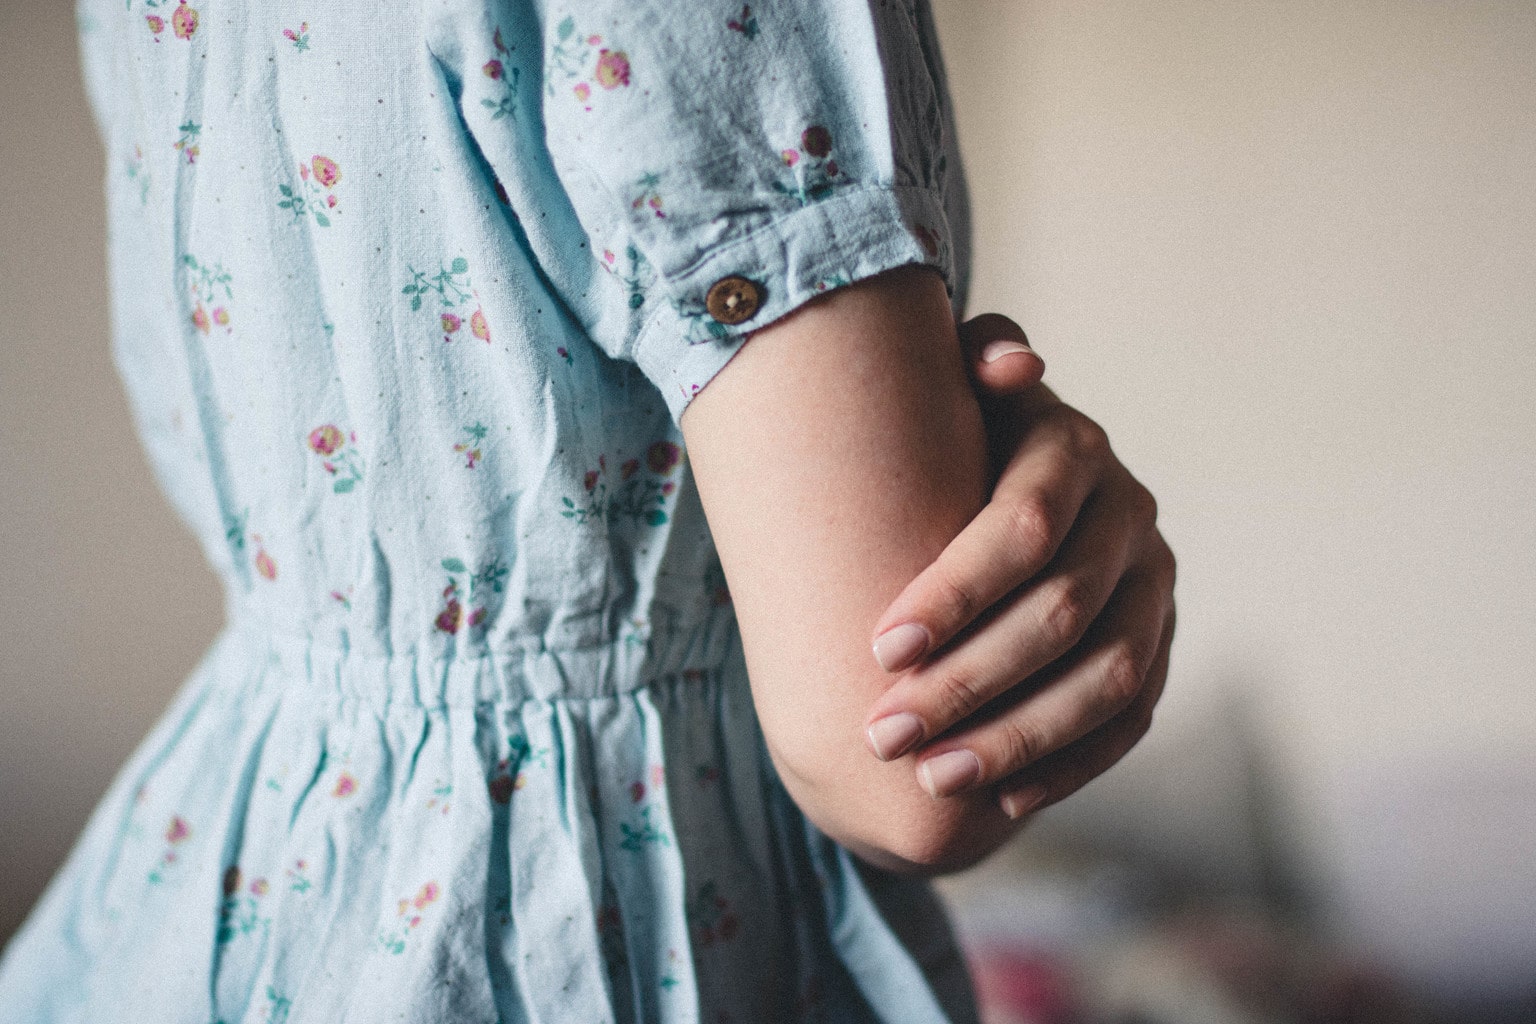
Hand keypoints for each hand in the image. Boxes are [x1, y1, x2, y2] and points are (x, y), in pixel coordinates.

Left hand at [862, 314, 1176, 819]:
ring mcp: (1155, 588)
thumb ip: (963, 365)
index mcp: (1075, 449)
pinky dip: (1070, 764)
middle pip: (1060, 614)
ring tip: (931, 778)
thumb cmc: (947, 447)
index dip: (954, 592)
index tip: (877, 648)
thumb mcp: (945, 396)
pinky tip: (1003, 799)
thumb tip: (1007, 362)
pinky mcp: (1160, 647)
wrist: (996, 498)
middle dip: (966, 681)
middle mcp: (1130, 515)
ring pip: (1106, 678)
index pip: (1024, 527)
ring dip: (1017, 737)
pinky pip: (1131, 720)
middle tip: (881, 733)